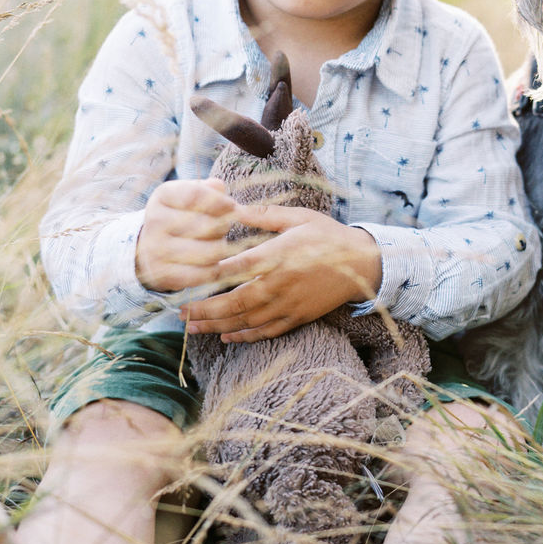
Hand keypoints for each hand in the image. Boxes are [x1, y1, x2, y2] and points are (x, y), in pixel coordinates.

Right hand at [135, 179, 265, 292]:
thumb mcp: (191, 197)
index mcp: (163, 196)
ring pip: (211, 251)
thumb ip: (211, 191)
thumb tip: (226, 191)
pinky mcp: (165, 275)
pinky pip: (205, 273)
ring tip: (215, 243)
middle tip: (222, 228)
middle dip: (223, 226)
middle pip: (208, 225)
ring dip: (220, 248)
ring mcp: (157, 250)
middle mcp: (155, 221)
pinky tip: (210, 262)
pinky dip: (214, 268)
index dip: (220, 201)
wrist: (149, 249)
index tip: (231, 206)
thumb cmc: (181, 216)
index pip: (196, 195)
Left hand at [180, 205, 381, 341]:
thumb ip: (263, 215)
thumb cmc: (327, 236)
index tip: (186, 278)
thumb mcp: (298, 217)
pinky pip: (266, 331)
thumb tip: (230, 206)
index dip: (209, 275)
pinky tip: (226, 336)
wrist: (362, 264)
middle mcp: (281, 283)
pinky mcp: (297, 317)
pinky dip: (244, 336)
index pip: (236, 268)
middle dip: (204, 309)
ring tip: (192, 327)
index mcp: (279, 255)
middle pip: (235, 302)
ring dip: (217, 326)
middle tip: (180, 311)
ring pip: (246, 321)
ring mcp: (289, 304)